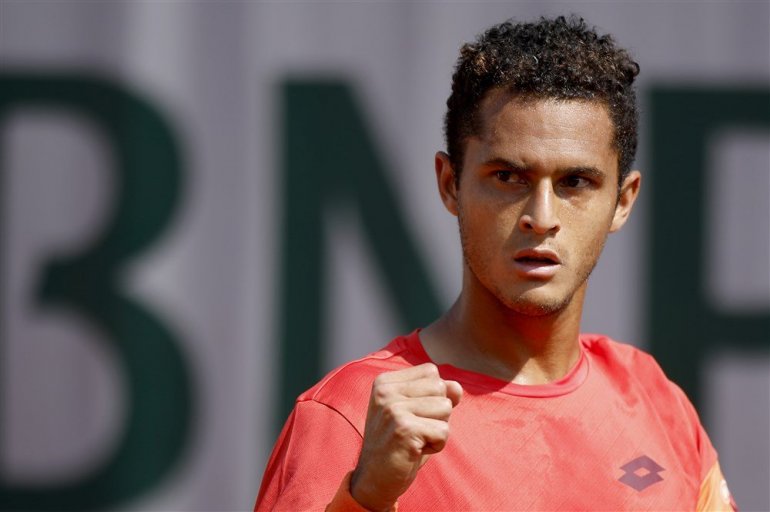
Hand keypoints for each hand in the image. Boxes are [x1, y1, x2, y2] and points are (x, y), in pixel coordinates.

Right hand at [350, 363, 462, 511]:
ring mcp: (393, 409)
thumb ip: (437, 394)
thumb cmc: (399, 444)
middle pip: (440, 388)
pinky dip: (437, 445)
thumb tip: (457, 388)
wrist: (374, 480)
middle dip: (437, 413)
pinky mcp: (404, 429)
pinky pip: (444, 431)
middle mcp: (386, 391)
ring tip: (415, 440)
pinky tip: (416, 450)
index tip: (412, 416)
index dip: (432, 396)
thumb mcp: (417, 413)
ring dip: (437, 429)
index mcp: (385, 382)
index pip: (430, 372)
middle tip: (415, 431)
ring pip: (445, 407)